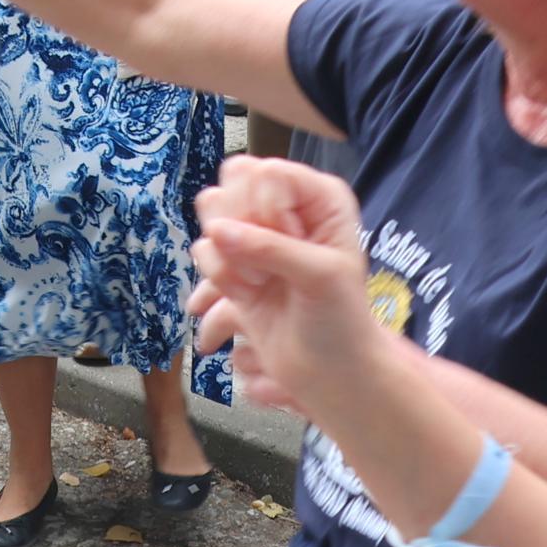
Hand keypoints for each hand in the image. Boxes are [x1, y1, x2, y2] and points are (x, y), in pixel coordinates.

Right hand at [185, 156, 386, 421]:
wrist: (330, 374)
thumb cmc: (341, 321)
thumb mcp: (320, 276)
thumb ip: (270, 247)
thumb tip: (217, 229)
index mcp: (318, 197)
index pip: (268, 173)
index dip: (268, 210)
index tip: (289, 245)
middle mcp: (287, 208)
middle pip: (233, 183)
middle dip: (241, 227)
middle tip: (267, 265)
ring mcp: (257, 234)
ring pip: (212, 214)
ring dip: (228, 255)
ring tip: (259, 283)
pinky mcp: (235, 264)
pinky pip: (204, 251)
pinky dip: (219, 277)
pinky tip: (248, 295)